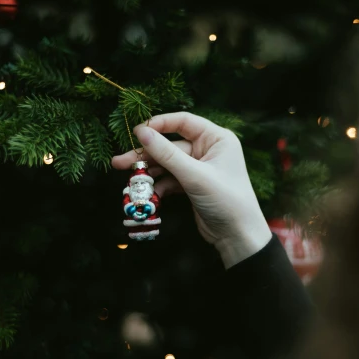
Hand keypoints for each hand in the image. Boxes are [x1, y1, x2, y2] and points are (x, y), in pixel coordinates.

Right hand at [112, 112, 271, 267]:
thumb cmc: (226, 200)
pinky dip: (159, 185)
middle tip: (120, 162)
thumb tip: (141, 132)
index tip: (136, 132)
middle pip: (170, 145)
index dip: (159, 124)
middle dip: (147, 154)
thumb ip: (166, 153)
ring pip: (168, 164)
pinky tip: (148, 193)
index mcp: (217, 139)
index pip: (184, 122)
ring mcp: (200, 168)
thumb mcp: (194, 176)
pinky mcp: (193, 185)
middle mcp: (209, 149)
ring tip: (129, 180)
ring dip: (149, 172)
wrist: (238, 237)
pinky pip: (171, 179)